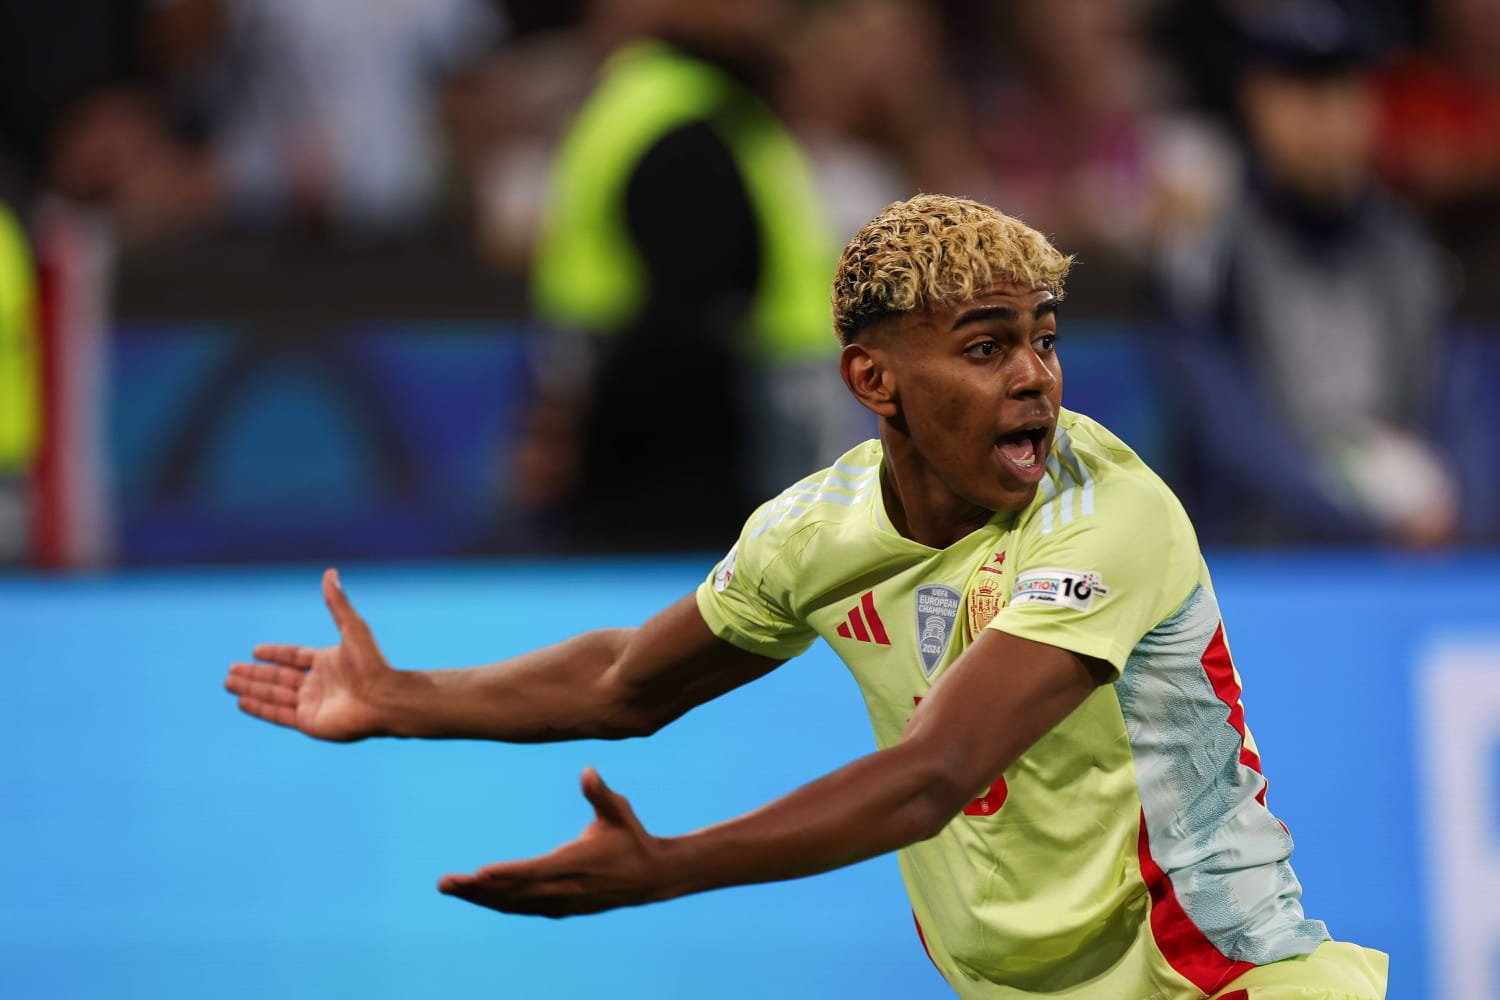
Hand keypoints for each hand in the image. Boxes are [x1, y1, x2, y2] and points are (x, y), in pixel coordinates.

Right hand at [224, 568, 394, 741]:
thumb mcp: (353, 628)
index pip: (295, 657)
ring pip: (274, 694)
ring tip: (227, 682)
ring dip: (251, 688)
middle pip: (279, 677)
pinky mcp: (309, 722)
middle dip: (254, 674)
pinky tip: (241, 702)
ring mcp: (313, 703)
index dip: (275, 654)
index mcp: (328, 662)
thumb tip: (330, 572)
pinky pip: (278, 714)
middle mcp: (319, 683)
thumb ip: (337, 603)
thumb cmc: (372, 664)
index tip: (255, 650)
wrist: (383, 699)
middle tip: (230, 670)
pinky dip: (259, 708)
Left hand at [439, 768, 670, 916]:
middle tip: (444, 882)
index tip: (480, 871)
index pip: (537, 870)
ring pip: (515, 904)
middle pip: (516, 892)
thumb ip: (600, 793)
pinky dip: (498, 904)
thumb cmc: (631, 838)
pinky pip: (522, 909)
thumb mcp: (620, 811)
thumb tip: (587, 770)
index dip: (508, 873)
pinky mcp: (561, 909)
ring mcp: (563, 902)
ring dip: (481, 898)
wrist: (651, 877)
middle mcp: (567, 887)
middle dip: (478, 888)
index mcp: (578, 862)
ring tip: (450, 888)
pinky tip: (477, 897)